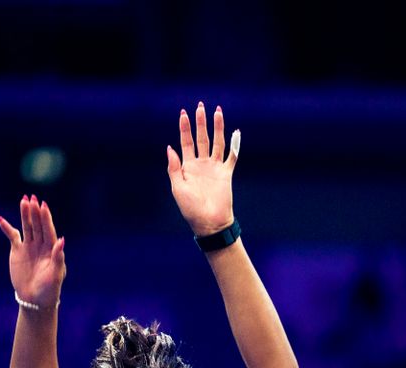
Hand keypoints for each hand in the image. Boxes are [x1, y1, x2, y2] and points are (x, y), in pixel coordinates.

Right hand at [0, 194, 65, 307]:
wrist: (35, 300)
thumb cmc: (49, 289)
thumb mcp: (56, 274)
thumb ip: (58, 257)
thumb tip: (62, 240)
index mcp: (51, 249)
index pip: (48, 230)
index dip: (46, 218)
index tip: (43, 205)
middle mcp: (41, 245)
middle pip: (37, 225)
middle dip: (35, 212)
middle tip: (32, 198)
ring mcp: (29, 247)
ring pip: (26, 227)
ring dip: (24, 214)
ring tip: (23, 200)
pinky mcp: (17, 251)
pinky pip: (12, 236)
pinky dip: (7, 228)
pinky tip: (1, 219)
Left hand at [167, 101, 238, 236]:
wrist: (209, 223)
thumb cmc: (190, 209)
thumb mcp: (177, 188)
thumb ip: (174, 168)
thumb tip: (170, 148)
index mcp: (188, 166)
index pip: (186, 141)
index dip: (184, 127)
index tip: (183, 113)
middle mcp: (201, 164)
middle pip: (201, 138)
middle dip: (200, 122)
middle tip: (200, 106)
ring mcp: (214, 168)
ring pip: (217, 142)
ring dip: (217, 128)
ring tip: (217, 112)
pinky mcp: (226, 174)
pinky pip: (231, 157)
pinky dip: (234, 145)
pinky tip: (236, 133)